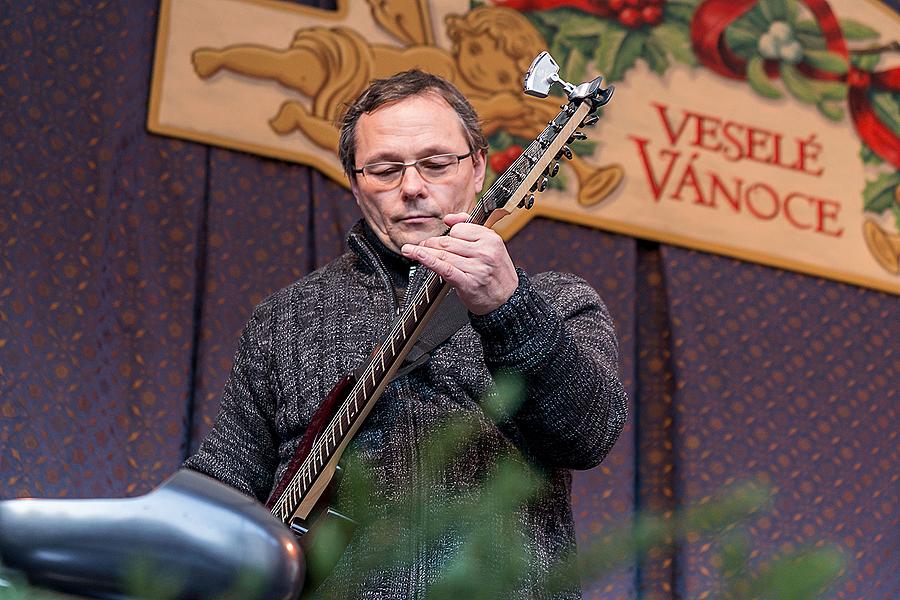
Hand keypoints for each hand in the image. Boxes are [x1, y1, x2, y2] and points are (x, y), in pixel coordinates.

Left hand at [401, 213, 518, 314]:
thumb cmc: (496, 272)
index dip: (447, 234)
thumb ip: (471, 228)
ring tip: (411, 250)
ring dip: (424, 252)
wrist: (508, 299)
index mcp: (490, 238)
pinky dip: (428, 261)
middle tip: (421, 245)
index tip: (439, 239)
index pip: (459, 229)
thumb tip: (449, 218)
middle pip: (448, 242)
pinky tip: (417, 255)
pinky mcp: (468, 283)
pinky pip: (444, 268)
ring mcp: (477, 268)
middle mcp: (484, 252)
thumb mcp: (491, 245)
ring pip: (443, 255)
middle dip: (430, 243)